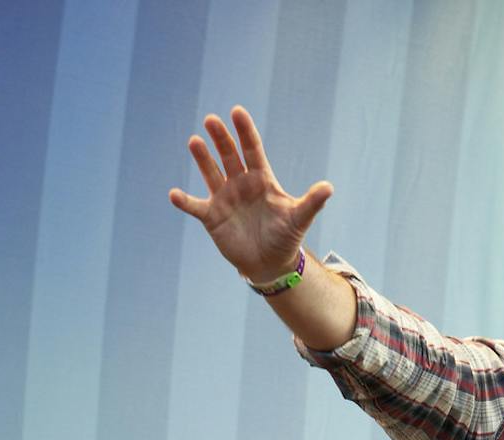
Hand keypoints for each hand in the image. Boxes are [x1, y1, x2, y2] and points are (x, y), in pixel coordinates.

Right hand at [167, 106, 333, 281]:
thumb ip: (311, 202)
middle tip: (211, 120)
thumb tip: (329, 188)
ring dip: (202, 158)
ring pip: (210, 172)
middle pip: (228, 155)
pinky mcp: (212, 216)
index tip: (237, 112)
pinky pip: (195, 206)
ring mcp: (224, 198)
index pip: (252, 149)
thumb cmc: (285, 237)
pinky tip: (174, 194)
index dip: (245, 131)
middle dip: (221, 138)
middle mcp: (240, 183)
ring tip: (194, 142)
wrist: (269, 262)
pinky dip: (184, 201)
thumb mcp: (299, 219)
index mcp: (261, 179)